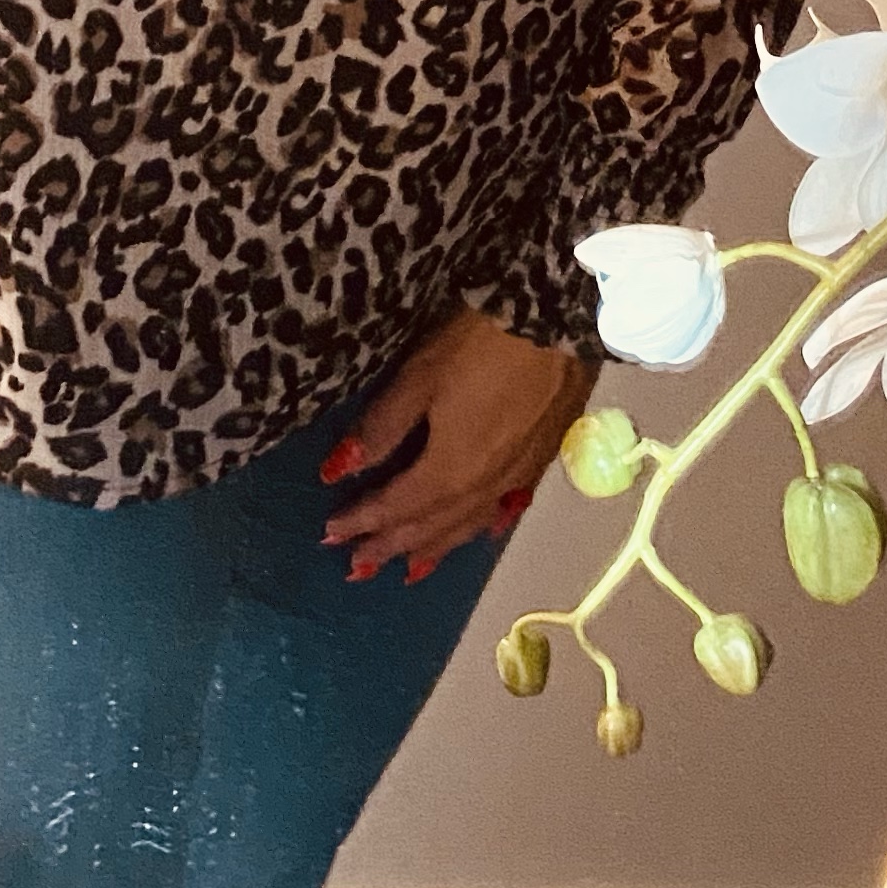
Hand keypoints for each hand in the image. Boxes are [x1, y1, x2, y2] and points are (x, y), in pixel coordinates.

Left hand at [319, 310, 593, 584]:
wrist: (557, 317)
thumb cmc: (480, 343)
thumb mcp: (420, 377)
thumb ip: (381, 428)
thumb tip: (335, 472)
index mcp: (449, 471)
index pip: (396, 506)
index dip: (361, 521)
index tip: (329, 536)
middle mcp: (483, 486)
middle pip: (431, 525)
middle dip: (392, 545)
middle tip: (358, 566)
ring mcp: (518, 474)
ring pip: (469, 523)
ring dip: (436, 547)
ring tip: (411, 569)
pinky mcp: (544, 456)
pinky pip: (507, 507)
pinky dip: (484, 525)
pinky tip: (483, 531)